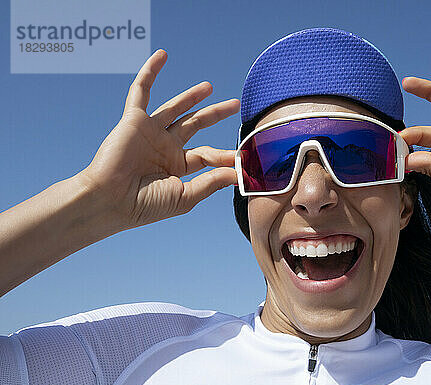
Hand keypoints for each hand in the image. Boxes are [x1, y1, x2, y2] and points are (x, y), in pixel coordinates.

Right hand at [77, 49, 239, 229]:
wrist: (110, 200)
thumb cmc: (145, 205)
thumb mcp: (185, 196)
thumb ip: (211, 182)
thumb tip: (238, 173)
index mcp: (177, 166)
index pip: (206, 154)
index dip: (224, 155)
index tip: (241, 159)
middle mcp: (165, 147)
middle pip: (195, 125)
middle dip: (214, 114)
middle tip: (234, 104)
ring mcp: (150, 132)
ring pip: (175, 108)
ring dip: (192, 96)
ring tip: (209, 87)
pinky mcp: (134, 120)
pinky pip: (141, 91)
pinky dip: (150, 71)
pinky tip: (162, 55)